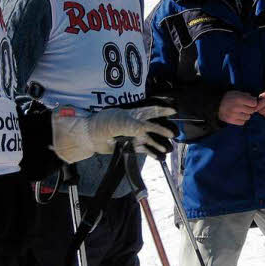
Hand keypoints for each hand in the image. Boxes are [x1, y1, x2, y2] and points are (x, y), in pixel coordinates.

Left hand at [51, 105, 176, 162]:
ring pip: (151, 139)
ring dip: (159, 143)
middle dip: (164, 130)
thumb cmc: (103, 124)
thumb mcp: (118, 122)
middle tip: (173, 134)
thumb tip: (145, 129)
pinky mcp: (131, 146)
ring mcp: (134, 135)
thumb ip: (133, 125)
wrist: (91, 137)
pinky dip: (152, 153)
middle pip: (155, 126)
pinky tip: (159, 156)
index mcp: (134, 113)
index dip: (163, 110)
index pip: (152, 110)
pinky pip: (144, 150)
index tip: (173, 110)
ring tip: (167, 149)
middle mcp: (137, 123)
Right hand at [218, 91, 257, 125]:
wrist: (215, 105)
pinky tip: (237, 116)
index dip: (253, 102)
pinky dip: (241, 120)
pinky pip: (242, 122)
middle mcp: (236, 107)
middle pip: (251, 111)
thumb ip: (245, 95)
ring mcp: (233, 115)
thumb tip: (255, 99)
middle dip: (250, 109)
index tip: (250, 102)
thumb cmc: (227, 98)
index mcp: (238, 99)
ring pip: (247, 117)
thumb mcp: (235, 93)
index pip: (254, 103)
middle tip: (245, 107)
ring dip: (246, 115)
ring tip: (240, 112)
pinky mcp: (231, 121)